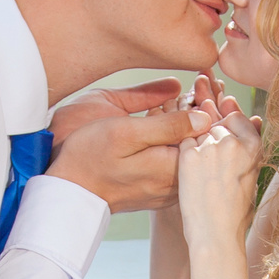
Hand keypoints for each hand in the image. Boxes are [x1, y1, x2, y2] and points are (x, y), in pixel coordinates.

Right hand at [49, 82, 212, 213]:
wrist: (67, 191)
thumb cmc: (89, 158)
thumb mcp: (125, 133)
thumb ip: (168, 126)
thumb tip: (205, 117)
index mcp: (172, 169)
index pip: (209, 137)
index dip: (211, 107)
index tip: (204, 86)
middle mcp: (176, 185)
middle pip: (204, 146)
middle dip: (205, 115)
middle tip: (201, 88)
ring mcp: (167, 192)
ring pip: (192, 154)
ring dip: (193, 128)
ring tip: (187, 101)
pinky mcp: (158, 192)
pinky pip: (179, 164)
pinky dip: (180, 142)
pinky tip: (171, 124)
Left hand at [177, 103, 263, 246]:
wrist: (216, 233)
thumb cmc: (235, 210)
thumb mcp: (253, 175)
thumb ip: (250, 146)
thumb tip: (254, 118)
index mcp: (253, 146)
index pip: (235, 117)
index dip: (227, 129)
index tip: (223, 146)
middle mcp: (233, 142)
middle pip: (215, 124)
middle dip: (211, 138)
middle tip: (211, 168)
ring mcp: (210, 147)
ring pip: (198, 132)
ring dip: (198, 146)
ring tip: (203, 175)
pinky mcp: (189, 155)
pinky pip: (184, 142)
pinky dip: (185, 154)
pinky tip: (192, 174)